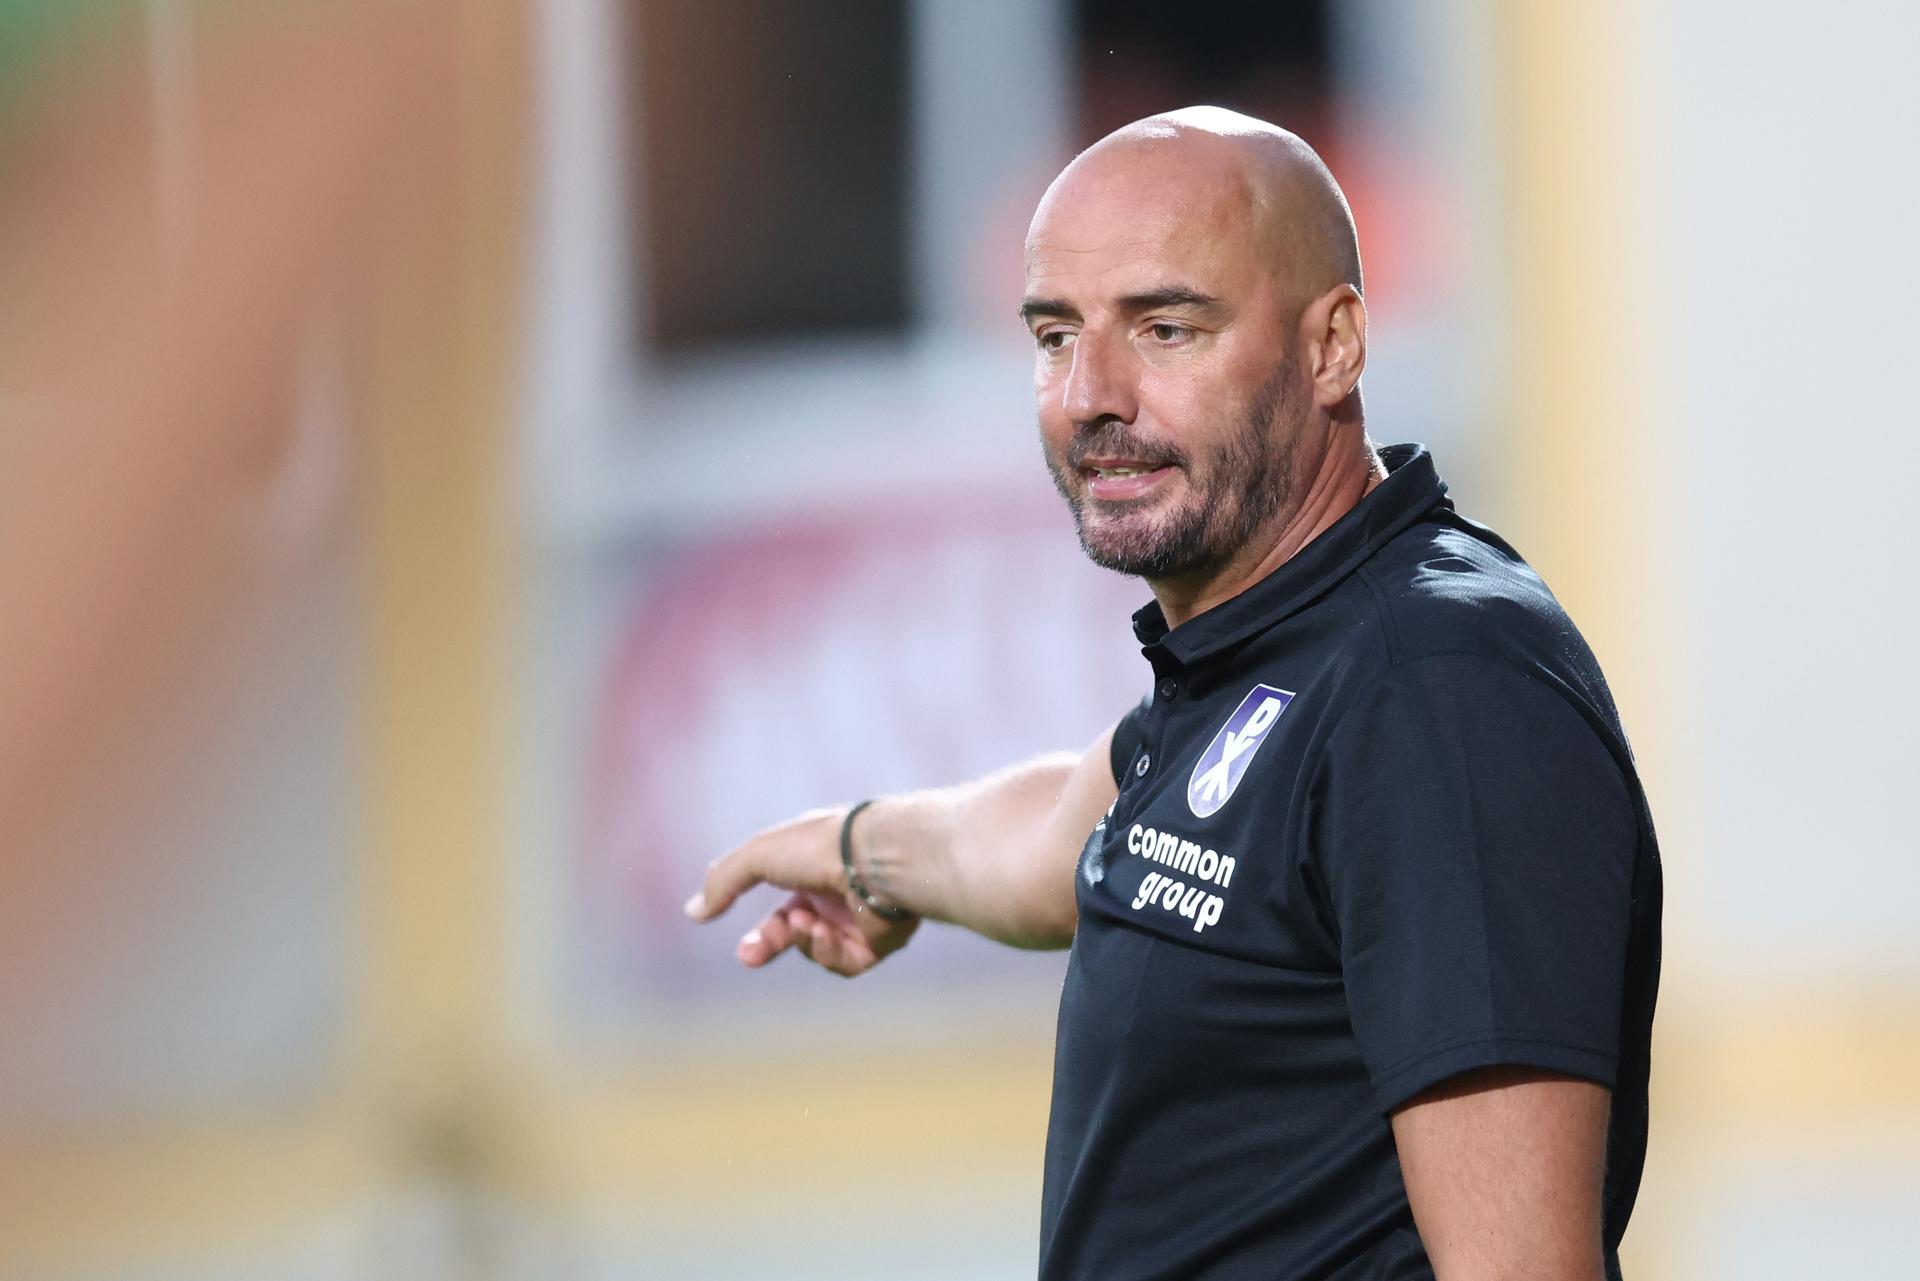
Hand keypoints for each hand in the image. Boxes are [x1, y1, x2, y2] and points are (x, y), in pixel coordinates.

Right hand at [684, 806, 919, 976]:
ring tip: (807, 922)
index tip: (739, 946)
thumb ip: (723, 881)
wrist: (876, 860)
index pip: (780, 908)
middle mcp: (836, 894)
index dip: (758, 930)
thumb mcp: (758, 856)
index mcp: (812, 869)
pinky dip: (828, 951)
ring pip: (817, 949)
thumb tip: (692, 911)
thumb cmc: (819, 848)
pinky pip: (844, 963)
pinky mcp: (879, 941)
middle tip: (749, 956)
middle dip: (768, 945)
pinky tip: (827, 931)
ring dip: (803, 940)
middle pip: (794, 933)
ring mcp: (859, 918)